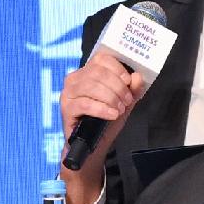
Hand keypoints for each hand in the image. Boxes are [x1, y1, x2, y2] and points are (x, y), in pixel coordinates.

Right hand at [57, 51, 145, 186]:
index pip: (101, 59)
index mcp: (87, 72)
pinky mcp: (66, 108)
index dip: (118, 69)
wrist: (93, 144)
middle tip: (126, 101)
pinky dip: (102, 109)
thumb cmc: (106, 119)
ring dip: (111, 98)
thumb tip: (137, 76)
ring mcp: (68, 93)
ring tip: (119, 109)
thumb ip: (132, 90)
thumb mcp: (123, 102)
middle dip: (118, 87)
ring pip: (91, 86)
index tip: (128, 82)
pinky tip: (112, 115)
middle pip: (98, 73)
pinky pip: (85, 104)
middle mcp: (74, 79)